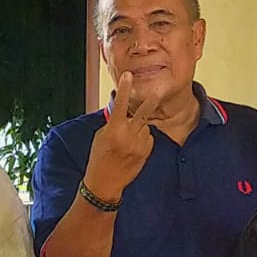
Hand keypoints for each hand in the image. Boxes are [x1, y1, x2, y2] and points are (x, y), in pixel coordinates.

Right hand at [83, 72, 160, 198]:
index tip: (128, 75)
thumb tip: (124, 114)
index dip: (125, 88)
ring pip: (144, 126)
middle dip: (150, 101)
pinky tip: (132, 148)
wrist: (106, 182)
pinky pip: (148, 138)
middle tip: (158, 92)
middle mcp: (129, 135)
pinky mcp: (146, 152)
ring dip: (138, 128)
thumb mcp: (101, 136)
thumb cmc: (99, 157)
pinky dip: (143, 138)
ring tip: (127, 141)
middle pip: (143, 113)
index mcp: (114, 129)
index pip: (121, 103)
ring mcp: (139, 144)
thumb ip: (113, 123)